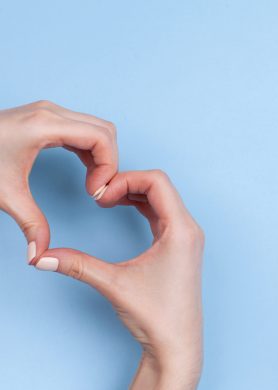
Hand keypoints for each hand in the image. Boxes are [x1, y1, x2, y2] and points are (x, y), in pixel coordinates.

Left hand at [0, 100, 117, 262]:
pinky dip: (92, 151)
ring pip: (98, 129)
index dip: (108, 166)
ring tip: (93, 182)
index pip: (101, 137)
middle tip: (98, 189)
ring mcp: (50, 113)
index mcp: (45, 125)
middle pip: (105, 131)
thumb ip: (30, 223)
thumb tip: (39, 255)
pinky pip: (84, 130)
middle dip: (109, 162)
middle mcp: (52, 113)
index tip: (96, 191)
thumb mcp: (5, 194)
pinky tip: (86, 170)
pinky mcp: (48, 119)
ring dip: (102, 156)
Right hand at [33, 170, 204, 389]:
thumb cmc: (157, 315)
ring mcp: (186, 236)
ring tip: (108, 200)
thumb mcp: (114, 284)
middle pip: (159, 186)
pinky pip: (162, 213)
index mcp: (181, 229)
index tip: (101, 195)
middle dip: (128, 184)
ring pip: (161, 199)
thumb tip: (43, 257)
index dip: (126, 179)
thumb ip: (78, 265)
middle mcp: (188, 228)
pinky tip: (124, 209)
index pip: (157, 181)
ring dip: (134, 194)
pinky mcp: (180, 245)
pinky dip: (142, 206)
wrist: (176, 344)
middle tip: (101, 196)